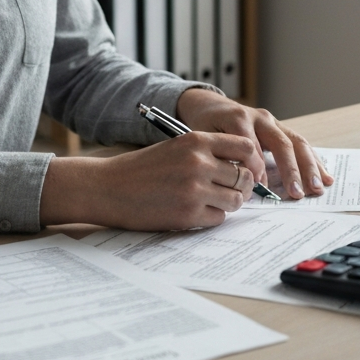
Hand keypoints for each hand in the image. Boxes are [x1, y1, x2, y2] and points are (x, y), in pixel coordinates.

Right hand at [38, 131, 260, 230]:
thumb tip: (241, 167)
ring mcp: (195, 190)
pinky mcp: (188, 214)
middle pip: (244, 176)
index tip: (245, 168)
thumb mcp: (175, 146)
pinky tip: (196, 211)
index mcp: (196, 140)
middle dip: (242, 186)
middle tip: (232, 190)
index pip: (245, 147)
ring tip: (212, 201)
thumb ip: (206, 152)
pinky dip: (212, 217)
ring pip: (236, 200)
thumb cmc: (142, 168)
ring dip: (229, 203)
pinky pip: (219, 218)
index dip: (250, 160)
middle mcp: (199, 163)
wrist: (109, 187)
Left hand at [176, 88, 333, 199]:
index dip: (256, 168)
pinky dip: (314, 161)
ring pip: (297, 143)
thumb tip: (243, 178)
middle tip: (297, 192)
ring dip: (309, 167)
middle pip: (281, 142)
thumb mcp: (204, 136)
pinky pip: (300, 145)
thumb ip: (222, 154)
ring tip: (317, 187)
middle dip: (291, 169)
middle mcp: (261, 118)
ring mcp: (274, 123)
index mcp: (239, 118)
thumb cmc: (207, 126)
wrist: (212, 107)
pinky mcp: (281, 129)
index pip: (252, 145)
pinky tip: (325, 177)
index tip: (260, 189)